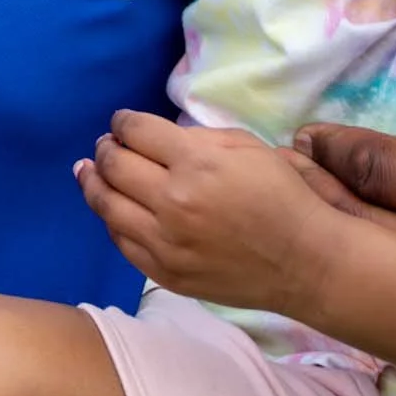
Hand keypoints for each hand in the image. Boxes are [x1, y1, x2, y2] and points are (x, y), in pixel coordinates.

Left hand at [75, 111, 337, 313]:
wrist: (307, 262)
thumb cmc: (282, 196)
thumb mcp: (247, 147)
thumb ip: (195, 138)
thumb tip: (151, 137)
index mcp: (197, 164)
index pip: (136, 131)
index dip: (123, 122)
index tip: (121, 122)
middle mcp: (174, 202)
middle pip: (114, 165)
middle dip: (105, 148)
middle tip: (106, 145)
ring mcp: (166, 242)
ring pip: (106, 204)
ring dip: (93, 181)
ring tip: (88, 170)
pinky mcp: (166, 273)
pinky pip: (121, 242)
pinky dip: (112, 220)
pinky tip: (112, 208)